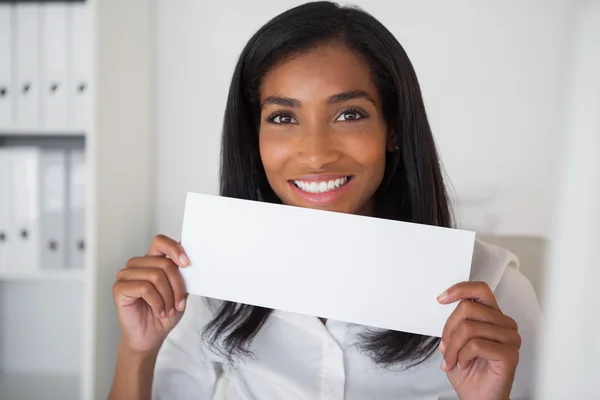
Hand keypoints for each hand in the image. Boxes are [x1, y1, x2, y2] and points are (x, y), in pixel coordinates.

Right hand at [112, 234, 189, 352]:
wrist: (151, 337)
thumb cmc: (165, 313)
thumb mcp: (180, 292)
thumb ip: (183, 276)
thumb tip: (189, 263)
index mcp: (152, 261)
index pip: (160, 242)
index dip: (174, 249)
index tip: (187, 263)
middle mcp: (138, 265)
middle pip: (164, 263)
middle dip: (177, 286)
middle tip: (179, 303)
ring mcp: (126, 275)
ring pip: (155, 275)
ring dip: (167, 296)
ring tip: (169, 309)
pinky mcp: (119, 288)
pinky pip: (144, 288)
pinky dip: (157, 302)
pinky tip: (159, 312)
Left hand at [437, 282, 520, 399]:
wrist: (477, 397)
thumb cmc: (468, 370)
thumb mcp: (454, 340)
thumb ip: (454, 322)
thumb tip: (443, 305)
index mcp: (493, 316)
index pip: (480, 290)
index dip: (459, 289)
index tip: (441, 299)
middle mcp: (504, 324)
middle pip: (468, 308)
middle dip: (448, 330)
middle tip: (444, 348)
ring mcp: (510, 339)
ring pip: (469, 327)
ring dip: (452, 347)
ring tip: (452, 360)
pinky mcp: (510, 354)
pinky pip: (476, 345)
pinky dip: (462, 356)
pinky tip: (464, 364)